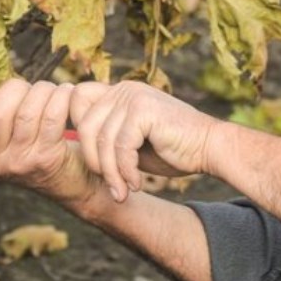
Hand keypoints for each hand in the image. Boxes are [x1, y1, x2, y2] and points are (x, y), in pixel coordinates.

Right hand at [0, 78, 100, 206]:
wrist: (66, 176)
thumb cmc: (32, 143)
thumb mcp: (3, 136)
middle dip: (15, 88)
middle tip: (27, 89)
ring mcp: (22, 162)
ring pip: (27, 111)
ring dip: (42, 90)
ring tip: (49, 90)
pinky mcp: (47, 157)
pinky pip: (52, 116)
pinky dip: (60, 96)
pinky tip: (65, 93)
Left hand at [70, 80, 218, 201]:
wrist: (208, 147)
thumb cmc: (171, 149)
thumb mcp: (131, 142)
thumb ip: (107, 137)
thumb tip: (72, 144)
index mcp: (118, 92)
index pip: (77, 101)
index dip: (78, 131)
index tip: (97, 162)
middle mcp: (123, 89)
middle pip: (84, 126)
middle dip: (95, 162)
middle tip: (112, 186)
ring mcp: (132, 97)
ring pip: (102, 141)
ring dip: (112, 173)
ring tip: (124, 191)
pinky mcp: (143, 110)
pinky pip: (121, 147)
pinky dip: (126, 171)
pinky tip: (137, 183)